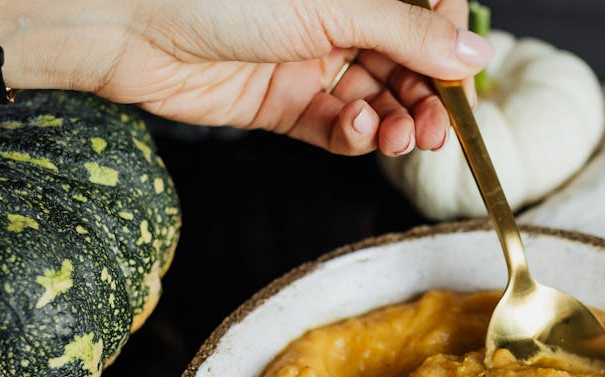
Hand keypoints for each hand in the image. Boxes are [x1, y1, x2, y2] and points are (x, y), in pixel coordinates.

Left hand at [2, 0, 492, 155]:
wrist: (132, 23)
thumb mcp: (333, 5)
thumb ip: (407, 34)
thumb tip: (472, 56)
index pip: (423, 18)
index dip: (448, 52)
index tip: (463, 81)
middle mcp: (335, 19)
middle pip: (404, 65)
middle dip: (427, 99)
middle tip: (439, 128)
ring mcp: (307, 61)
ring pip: (375, 100)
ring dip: (397, 122)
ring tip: (402, 136)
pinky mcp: (281, 103)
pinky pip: (335, 127)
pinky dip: (356, 134)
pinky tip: (360, 129)